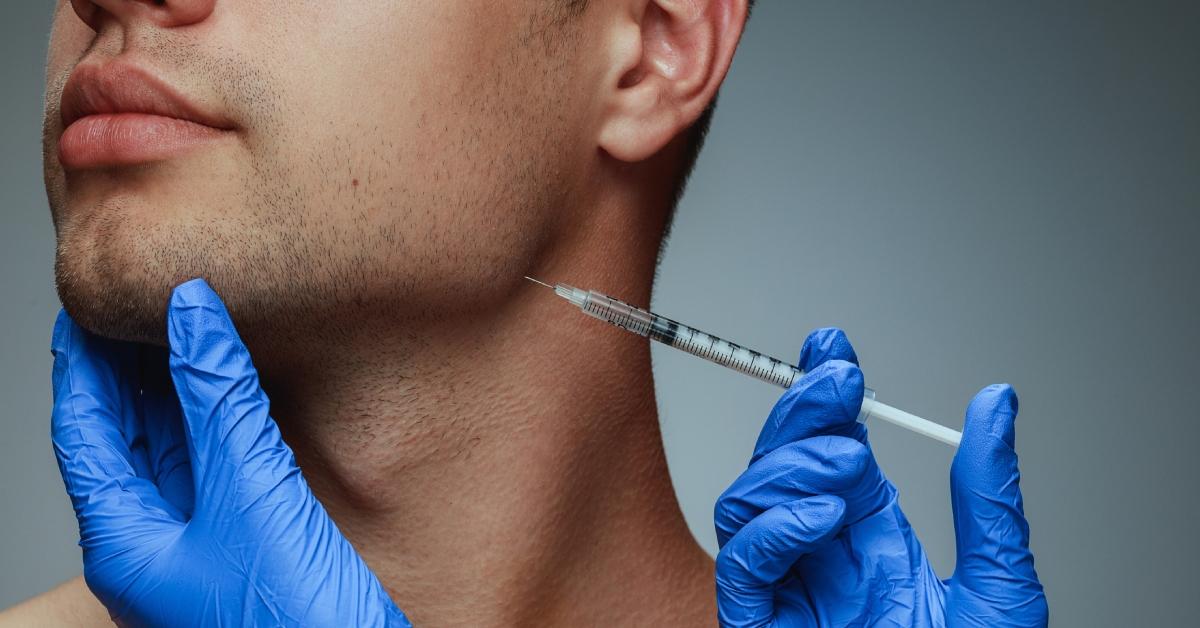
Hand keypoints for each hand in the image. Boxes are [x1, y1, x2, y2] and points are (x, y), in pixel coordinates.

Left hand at [51, 279, 409, 626]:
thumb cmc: (292, 620)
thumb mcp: (250, 496)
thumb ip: (221, 401)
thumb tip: (192, 314)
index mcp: (124, 543)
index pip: (83, 432)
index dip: (82, 362)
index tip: (89, 302)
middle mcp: (151, 546)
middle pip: (121, 440)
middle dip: (125, 370)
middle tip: (140, 303)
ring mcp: (199, 548)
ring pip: (172, 454)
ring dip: (175, 393)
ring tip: (183, 330)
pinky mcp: (246, 546)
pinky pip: (218, 471)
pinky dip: (220, 424)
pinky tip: (235, 390)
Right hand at [714, 328, 1046, 626]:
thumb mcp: (1000, 585)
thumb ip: (988, 496)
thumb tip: (997, 404)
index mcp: (873, 538)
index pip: (833, 447)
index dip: (826, 394)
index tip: (835, 345)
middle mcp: (824, 556)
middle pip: (782, 463)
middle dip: (802, 410)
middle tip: (841, 380)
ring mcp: (790, 591)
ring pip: (747, 502)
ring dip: (790, 465)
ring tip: (848, 465)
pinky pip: (742, 570)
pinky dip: (771, 531)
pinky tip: (819, 515)